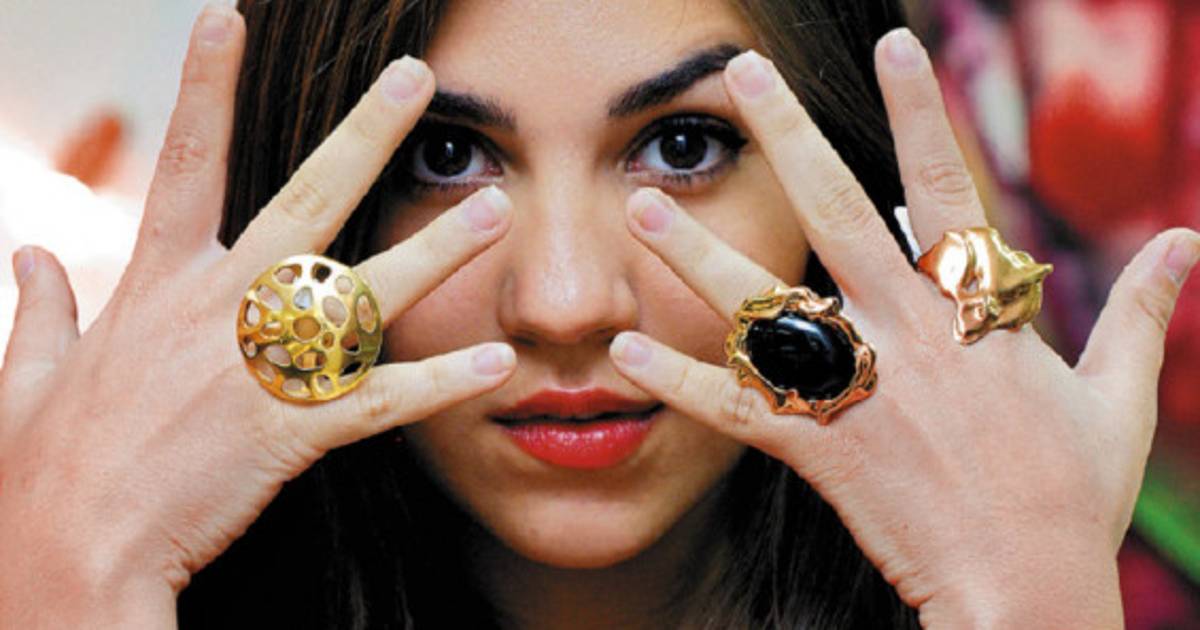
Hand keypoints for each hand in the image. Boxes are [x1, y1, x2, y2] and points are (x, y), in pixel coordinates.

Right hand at [0, 6, 514, 625]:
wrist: (65, 561)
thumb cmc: (43, 475)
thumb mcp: (27, 377)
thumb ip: (38, 309)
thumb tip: (26, 256)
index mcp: (155, 288)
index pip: (184, 165)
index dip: (201, 87)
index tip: (223, 16)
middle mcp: (216, 312)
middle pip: (303, 202)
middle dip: (362, 135)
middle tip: (415, 78)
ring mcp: (257, 370)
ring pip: (362, 292)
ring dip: (434, 250)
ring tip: (495, 208)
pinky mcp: (288, 434)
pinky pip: (380, 402)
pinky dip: (439, 383)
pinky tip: (494, 361)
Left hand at [609, 29, 1198, 627]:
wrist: (1022, 590)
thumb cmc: (1071, 496)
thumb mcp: (1117, 397)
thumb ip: (1141, 314)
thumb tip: (1189, 243)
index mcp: (976, 312)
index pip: (947, 186)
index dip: (920, 110)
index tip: (895, 44)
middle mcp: (907, 335)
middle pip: (836, 213)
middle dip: (790, 137)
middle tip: (744, 75)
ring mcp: (857, 391)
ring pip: (765, 305)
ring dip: (699, 254)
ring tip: (640, 205)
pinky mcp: (819, 448)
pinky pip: (736, 408)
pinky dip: (679, 382)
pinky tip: (625, 352)